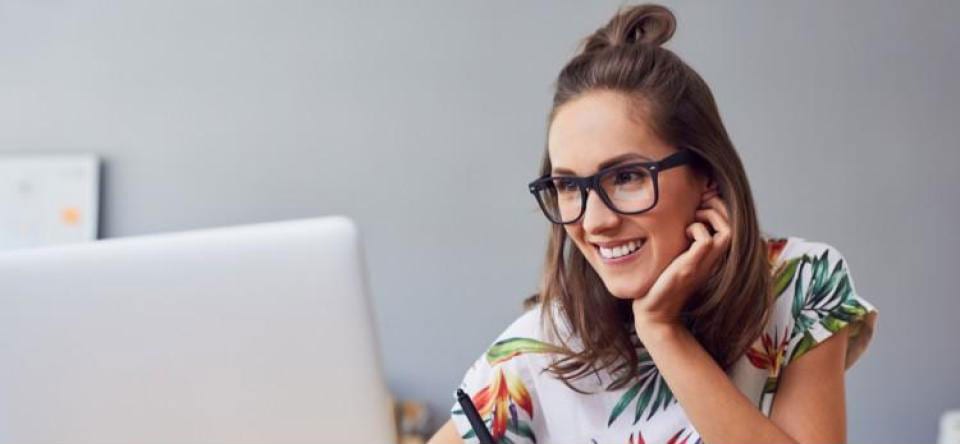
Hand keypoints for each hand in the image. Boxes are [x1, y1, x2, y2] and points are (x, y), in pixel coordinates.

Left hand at [632, 187, 731, 331]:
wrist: (655, 312)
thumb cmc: (661, 284)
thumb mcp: (676, 258)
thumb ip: (683, 243)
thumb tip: (679, 219)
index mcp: (710, 257)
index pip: (730, 227)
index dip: (721, 209)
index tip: (702, 199)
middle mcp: (712, 259)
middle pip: (733, 226)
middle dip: (718, 206)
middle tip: (698, 203)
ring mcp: (703, 263)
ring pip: (727, 231)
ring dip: (710, 216)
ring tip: (693, 217)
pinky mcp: (690, 266)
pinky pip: (706, 240)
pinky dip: (697, 229)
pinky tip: (684, 232)